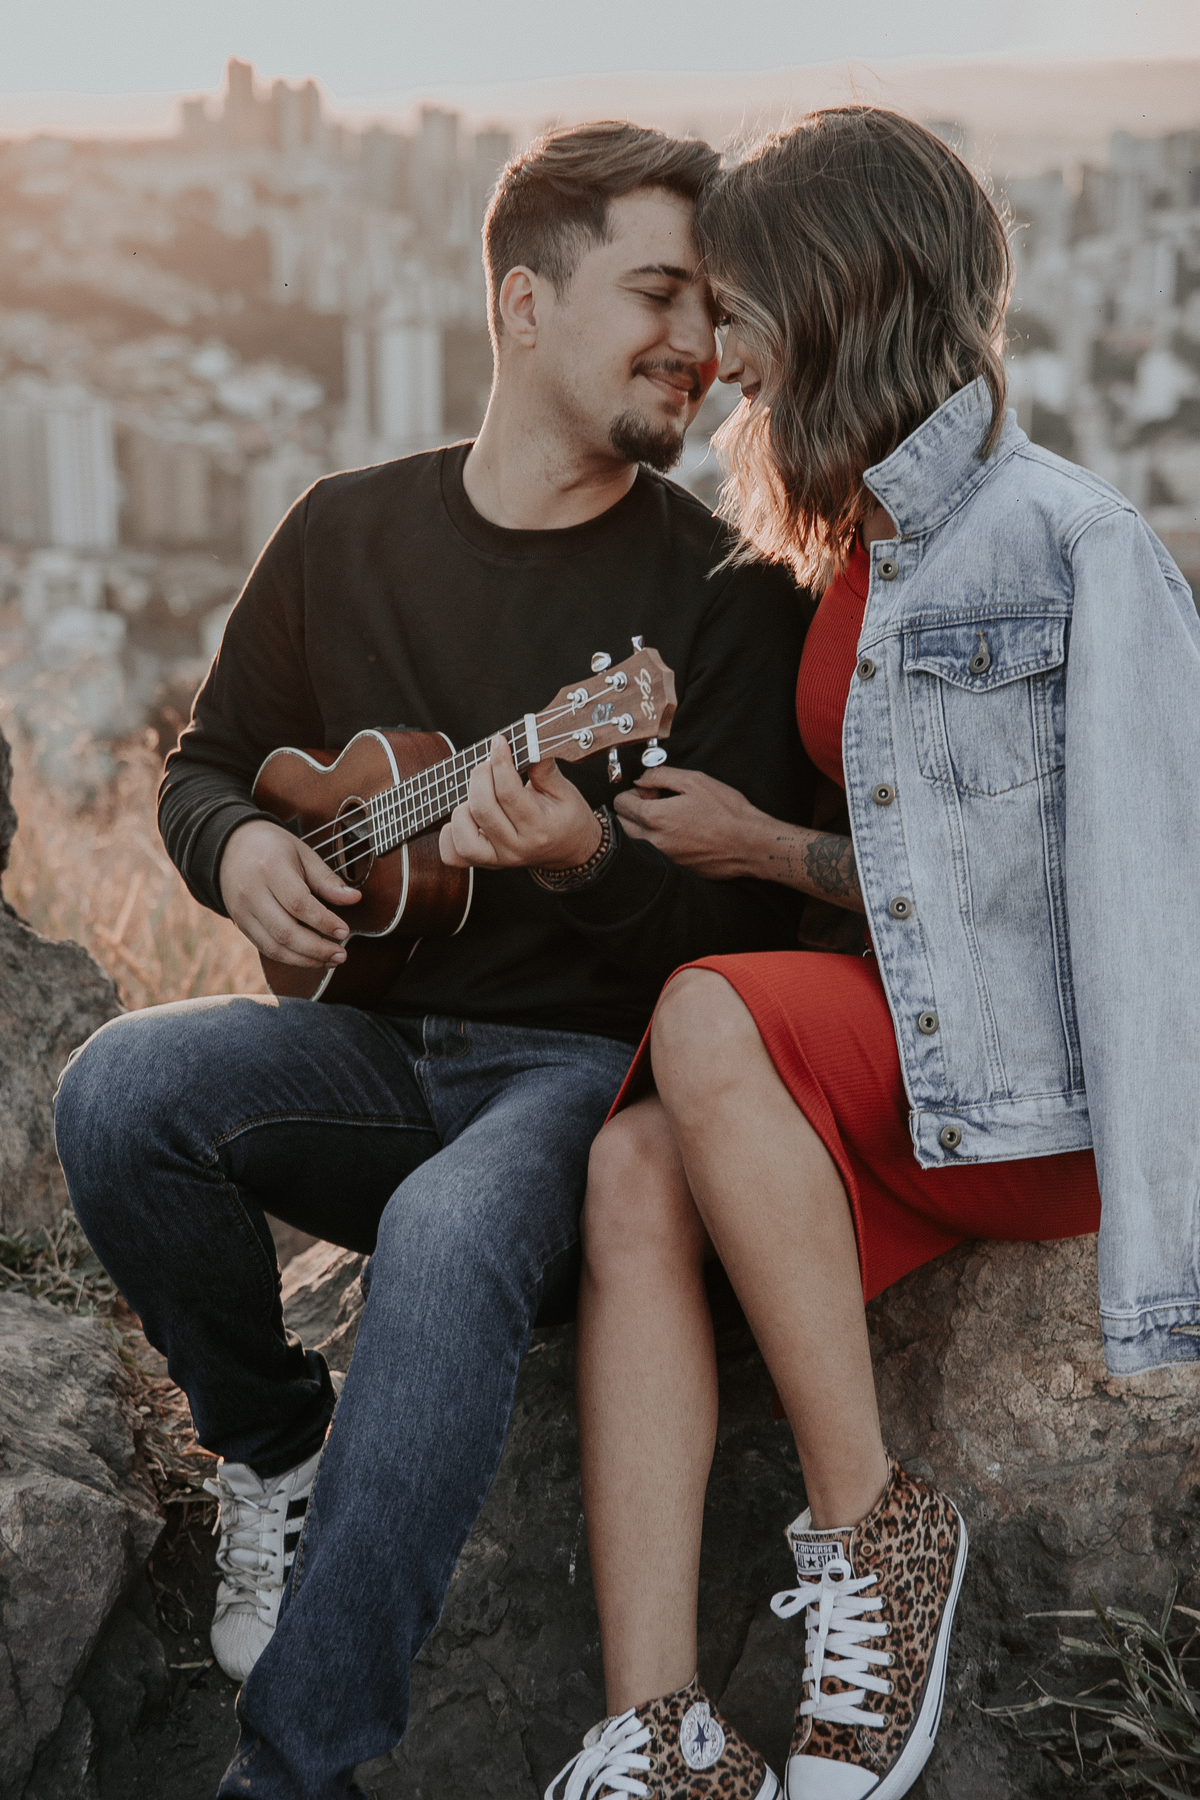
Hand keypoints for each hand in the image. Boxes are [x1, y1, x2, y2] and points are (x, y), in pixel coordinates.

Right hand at [218, 818, 360, 967]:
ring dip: (305, 959)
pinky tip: (310, 958)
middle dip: (316, 948)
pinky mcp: (241, 924)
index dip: (323, 921)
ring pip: (274, 946)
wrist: (231, 847)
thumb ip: (326, 879)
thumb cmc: (272, 848)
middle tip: (341, 954)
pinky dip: (290, 958)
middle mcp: (252, 893)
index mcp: (270, 869)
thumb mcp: (302, 854)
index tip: (344, 930)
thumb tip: (354, 898)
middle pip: (285, 931)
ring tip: (330, 959)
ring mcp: (243, 912)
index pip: (298, 903)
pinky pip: (266, 948)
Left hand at [438, 735, 601, 870]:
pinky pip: (453, 854)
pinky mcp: (485, 864)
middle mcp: (517, 847)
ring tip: (481, 795)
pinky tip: (466, 817)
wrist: (571, 851)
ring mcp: (499, 859)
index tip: (499, 742)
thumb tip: (528, 745)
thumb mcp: (565, 791)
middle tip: (489, 765)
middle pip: (482, 809)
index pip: (509, 793)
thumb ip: (544, 770)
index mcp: (539, 828)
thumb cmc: (567, 818)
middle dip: (480, 776)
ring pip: (463, 833)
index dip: (500, 762)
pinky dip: (451, 833)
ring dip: (465, 805)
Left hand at [614, 766, 765, 879]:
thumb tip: (641, 779)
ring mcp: (662, 858)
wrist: (749, 844)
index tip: (651, 791)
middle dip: (632, 810)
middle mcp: (653, 841)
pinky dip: (655, 842)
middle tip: (656, 803)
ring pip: (633, 841)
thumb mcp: (695, 781)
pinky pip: (651, 854)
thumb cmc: (727, 811)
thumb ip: (661, 775)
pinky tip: (678, 833)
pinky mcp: (673, 868)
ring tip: (667, 818)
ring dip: (641, 827)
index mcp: (655, 817)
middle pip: (621, 824)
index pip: (620, 803)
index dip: (634, 792)